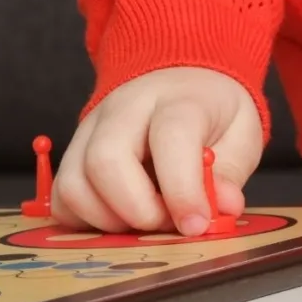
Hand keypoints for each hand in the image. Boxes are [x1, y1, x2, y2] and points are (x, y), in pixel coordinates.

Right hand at [52, 67, 263, 235]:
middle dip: (137, 210)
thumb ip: (230, 171)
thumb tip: (221, 208)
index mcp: (176, 99)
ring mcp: (89, 130)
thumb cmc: (209, 110)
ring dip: (108, 219)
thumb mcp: (240, 132)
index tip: (195, 225)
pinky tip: (117, 217)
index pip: (169, 138)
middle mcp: (123, 109)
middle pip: (105, 160)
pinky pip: (60, 197)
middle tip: (166, 222)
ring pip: (73, 183)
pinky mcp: (71, 153)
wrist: (175, 77)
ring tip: (142, 219)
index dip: (181, 190)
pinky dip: (84, 220)